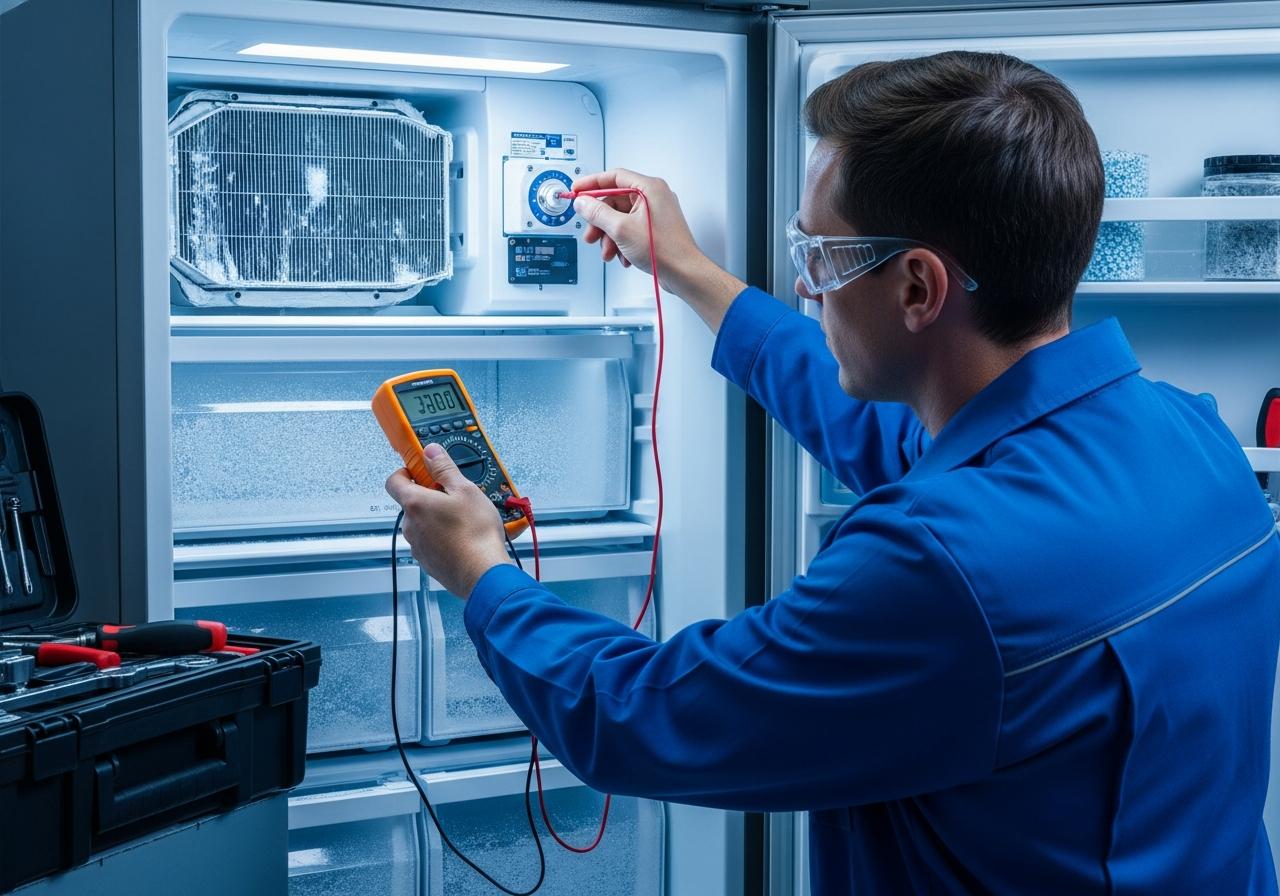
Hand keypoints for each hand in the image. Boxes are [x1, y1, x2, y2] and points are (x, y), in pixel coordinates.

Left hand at [385, 443, 513, 597]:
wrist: (483, 574)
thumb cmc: (475, 535)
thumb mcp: (466, 490)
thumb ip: (444, 468)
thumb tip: (431, 452)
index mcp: (415, 504)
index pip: (394, 481)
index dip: (405, 471)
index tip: (420, 469)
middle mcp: (411, 526)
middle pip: (412, 503)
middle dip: (430, 496)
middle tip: (453, 494)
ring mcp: (418, 547)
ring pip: (422, 524)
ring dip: (437, 518)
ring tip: (464, 518)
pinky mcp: (428, 562)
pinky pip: (431, 542)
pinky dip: (443, 537)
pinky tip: (464, 537)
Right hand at [571, 168, 705, 288]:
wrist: (684, 273)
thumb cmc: (665, 250)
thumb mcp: (621, 229)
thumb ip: (597, 213)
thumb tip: (583, 203)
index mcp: (649, 188)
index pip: (614, 177)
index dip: (592, 184)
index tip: (577, 191)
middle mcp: (654, 197)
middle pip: (615, 201)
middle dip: (600, 221)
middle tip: (591, 234)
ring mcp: (655, 214)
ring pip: (621, 219)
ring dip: (610, 236)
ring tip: (608, 251)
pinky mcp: (655, 229)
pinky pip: (630, 229)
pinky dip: (622, 242)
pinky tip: (623, 256)